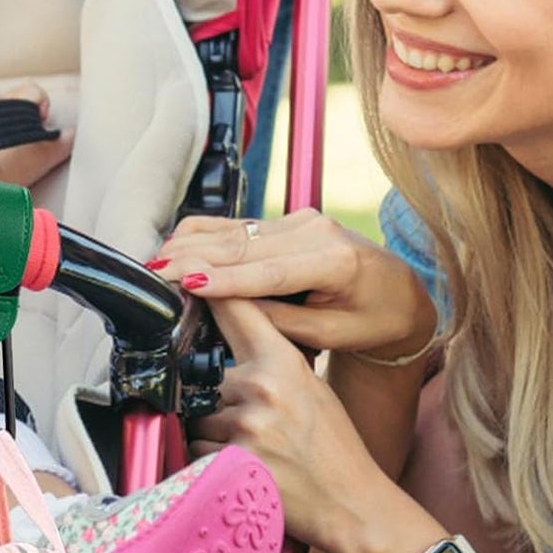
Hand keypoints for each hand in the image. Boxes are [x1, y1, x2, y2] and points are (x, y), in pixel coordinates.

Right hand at [149, 210, 437, 359]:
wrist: (399, 291)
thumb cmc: (372, 319)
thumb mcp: (332, 333)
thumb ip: (282, 319)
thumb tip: (229, 310)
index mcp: (335, 260)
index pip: (269, 271)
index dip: (224, 278)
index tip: (187, 284)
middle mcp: (315, 230)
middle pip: (242, 244)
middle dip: (193, 259)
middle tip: (154, 274)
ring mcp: (300, 220)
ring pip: (233, 230)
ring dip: (191, 245)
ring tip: (156, 263)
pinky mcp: (287, 221)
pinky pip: (237, 226)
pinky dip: (204, 237)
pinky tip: (177, 249)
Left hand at [191, 296, 390, 547]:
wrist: (354, 507)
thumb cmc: (334, 448)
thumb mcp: (310, 387)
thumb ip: (269, 361)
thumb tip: (224, 343)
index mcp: (283, 362)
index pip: (236, 309)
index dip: (210, 293)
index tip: (189, 278)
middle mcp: (262, 387)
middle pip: (207, 376)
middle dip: (218, 398)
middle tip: (255, 423)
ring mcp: (245, 425)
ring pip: (199, 416)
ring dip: (214, 432)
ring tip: (255, 448)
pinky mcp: (230, 462)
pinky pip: (195, 449)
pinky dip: (209, 460)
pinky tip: (244, 467)